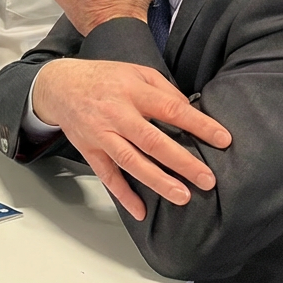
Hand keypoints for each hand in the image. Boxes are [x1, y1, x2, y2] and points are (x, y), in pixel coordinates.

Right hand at [32, 58, 231, 220]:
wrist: (59, 85)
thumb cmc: (104, 78)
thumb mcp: (137, 72)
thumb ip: (165, 89)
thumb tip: (191, 111)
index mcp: (132, 91)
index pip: (171, 108)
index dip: (199, 124)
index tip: (223, 139)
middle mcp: (116, 113)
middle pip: (152, 140)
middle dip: (182, 161)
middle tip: (207, 179)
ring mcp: (101, 134)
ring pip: (130, 161)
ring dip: (157, 180)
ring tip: (182, 197)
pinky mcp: (89, 150)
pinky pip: (107, 175)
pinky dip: (123, 194)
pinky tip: (140, 210)